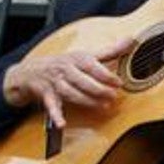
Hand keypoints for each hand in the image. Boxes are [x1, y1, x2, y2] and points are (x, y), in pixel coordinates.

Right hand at [2, 38, 134, 129]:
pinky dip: (56, 116)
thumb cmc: (66, 63)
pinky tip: (62, 124)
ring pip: (70, 93)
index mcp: (77, 59)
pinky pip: (51, 106)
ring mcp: (56, 83)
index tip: (119, 82)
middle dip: (98, 89)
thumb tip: (131, 39)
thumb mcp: (86, 55)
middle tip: (113, 96)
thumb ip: (110, 50)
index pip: (92, 66)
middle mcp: (65, 70)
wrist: (32, 71)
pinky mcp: (47, 96)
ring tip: (103, 106)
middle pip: (82, 81)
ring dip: (86, 101)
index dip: (106, 75)